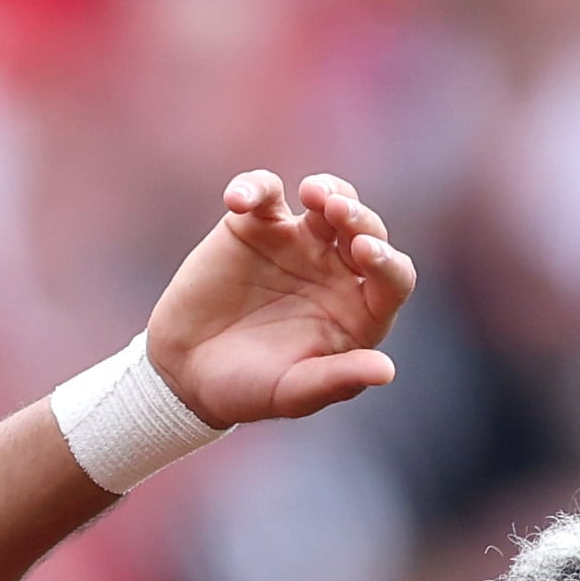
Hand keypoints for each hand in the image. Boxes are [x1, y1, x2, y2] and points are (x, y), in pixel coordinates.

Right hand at [146, 171, 416, 427]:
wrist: (186, 372)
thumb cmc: (247, 389)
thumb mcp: (292, 392)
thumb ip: (337, 381)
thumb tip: (387, 371)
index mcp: (359, 311)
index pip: (393, 278)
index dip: (387, 262)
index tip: (366, 252)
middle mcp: (337, 271)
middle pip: (364, 230)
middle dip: (357, 217)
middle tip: (338, 211)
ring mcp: (298, 243)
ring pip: (328, 199)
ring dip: (327, 190)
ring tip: (312, 194)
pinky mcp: (256, 225)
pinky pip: (264, 192)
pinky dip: (253, 188)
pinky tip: (237, 201)